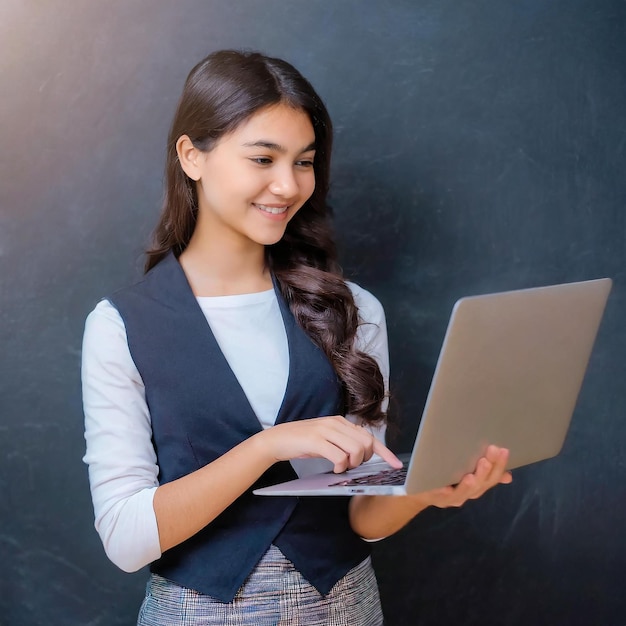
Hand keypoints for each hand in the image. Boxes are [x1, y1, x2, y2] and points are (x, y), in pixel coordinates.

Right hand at [258, 415, 402, 473]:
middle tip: (351, 466)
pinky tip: (333, 469)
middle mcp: (336, 423)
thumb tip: (362, 454)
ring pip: (355, 450)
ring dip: (351, 464)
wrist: (277, 439)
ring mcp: (326, 431)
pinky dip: (340, 467)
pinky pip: (339, 456)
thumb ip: (343, 442)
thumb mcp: (327, 439)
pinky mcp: (316, 441)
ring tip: (341, 468)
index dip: (385, 452)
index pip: (369, 437)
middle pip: (366, 443)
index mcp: (341, 422)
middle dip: (364, 460)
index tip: (396, 465)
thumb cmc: (303, 442)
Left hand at [417, 445, 511, 508]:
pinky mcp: (435, 497)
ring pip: (464, 492)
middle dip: (487, 470)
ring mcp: (451, 498)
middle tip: (492, 452)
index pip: (492, 478)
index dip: (499, 465)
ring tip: (476, 471)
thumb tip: (508, 476)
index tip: (503, 450)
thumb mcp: (467, 473)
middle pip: (481, 485)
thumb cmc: (446, 477)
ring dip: (470, 483)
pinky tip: (449, 487)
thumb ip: (485, 473)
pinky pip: (441, 495)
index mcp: (476, 487)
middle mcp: (466, 494)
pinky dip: (446, 492)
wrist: (419, 491)